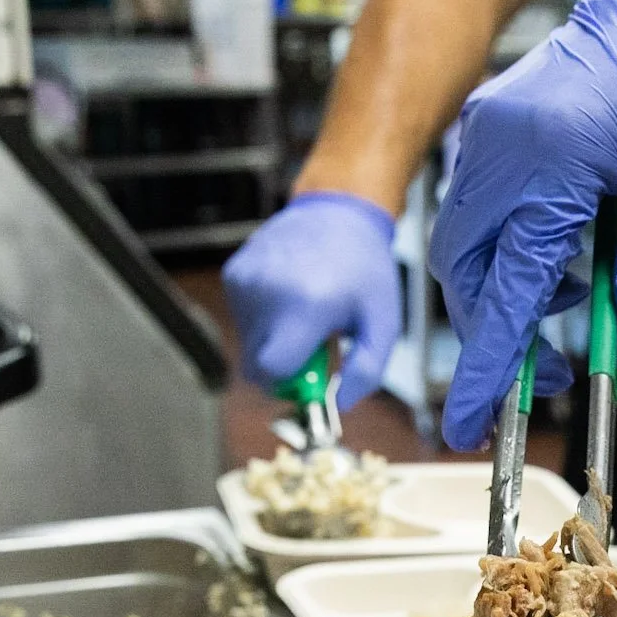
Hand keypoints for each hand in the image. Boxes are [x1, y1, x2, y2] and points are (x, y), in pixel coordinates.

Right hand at [222, 192, 402, 405]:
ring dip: (274, 340)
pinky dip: (263, 319)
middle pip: (256, 364)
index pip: (271, 373)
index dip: (289, 385)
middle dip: (284, 366)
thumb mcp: (383, 323)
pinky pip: (242, 319)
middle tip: (315, 343)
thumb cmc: (364, 270)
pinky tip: (288, 296)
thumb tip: (340, 405)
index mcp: (305, 307)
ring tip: (304, 312)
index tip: (312, 377)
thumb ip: (366, 371)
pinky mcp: (234, 274)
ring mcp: (246, 282)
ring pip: (248, 343)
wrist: (338, 211)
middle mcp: (267, 294)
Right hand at [428, 0, 616, 449]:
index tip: (471, 422)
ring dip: (506, 291)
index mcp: (550, 159)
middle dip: (497, 332)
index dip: (490, 363)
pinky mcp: (489, 129)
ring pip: (465, 247)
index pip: (510, 285)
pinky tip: (561, 255)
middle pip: (468, 273)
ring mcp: (486, 133)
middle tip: (549, 373)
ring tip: (574, 298)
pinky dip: (507, 251)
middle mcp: (500, 145)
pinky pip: (476, 212)